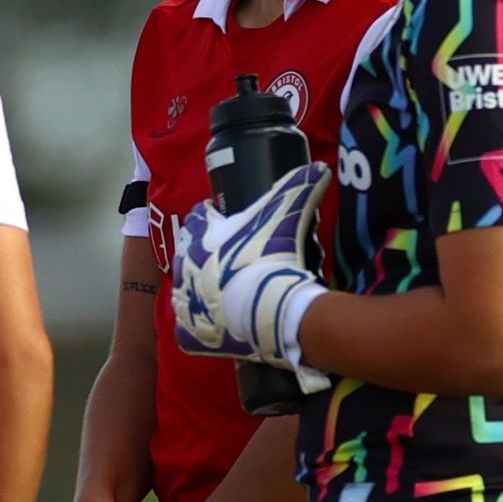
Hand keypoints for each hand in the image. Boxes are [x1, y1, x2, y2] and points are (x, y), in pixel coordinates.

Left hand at [169, 169, 329, 374]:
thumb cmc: (271, 256)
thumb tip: (318, 168)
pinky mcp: (190, 334)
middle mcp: (183, 267)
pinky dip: (203, 329)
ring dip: (204, 290)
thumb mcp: (286, 212)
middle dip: (208, 254)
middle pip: (190, 254)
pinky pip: (191, 331)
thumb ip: (300, 187)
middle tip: (235, 258)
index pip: (199, 217)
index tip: (226, 216)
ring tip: (230, 292)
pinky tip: (221, 325)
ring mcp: (185, 303)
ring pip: (188, 292)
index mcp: (198, 237)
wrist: (269, 307)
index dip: (213, 215)